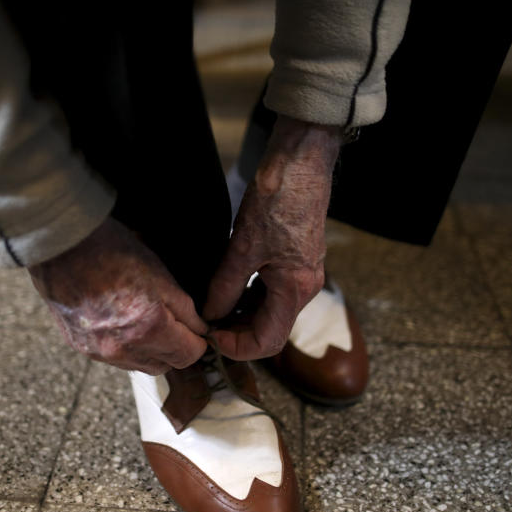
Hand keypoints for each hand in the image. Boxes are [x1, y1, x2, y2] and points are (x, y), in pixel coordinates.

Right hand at [29, 217, 207, 374]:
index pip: (189, 355)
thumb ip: (184, 309)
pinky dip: (125, 347)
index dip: (197, 340)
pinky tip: (122, 323)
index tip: (196, 329)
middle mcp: (124, 348)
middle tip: (174, 323)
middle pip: (165, 365)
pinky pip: (115, 359)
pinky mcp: (82, 348)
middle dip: (175, 348)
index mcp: (149, 329)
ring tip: (146, 321)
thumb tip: (199, 328)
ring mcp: (100, 352)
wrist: (62, 246)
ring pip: (140, 365)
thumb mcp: (160, 274)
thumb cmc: (111, 252)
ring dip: (150, 350)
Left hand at [204, 116, 340, 359]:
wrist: (301, 163)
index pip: (268, 342)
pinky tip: (229, 288)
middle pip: (271, 330)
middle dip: (238, 332)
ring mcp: (303, 275)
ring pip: (272, 312)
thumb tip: (210, 315)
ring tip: (213, 306)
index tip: (211, 336)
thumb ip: (225, 287)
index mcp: (294, 290)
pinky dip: (252, 297)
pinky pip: (275, 292)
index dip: (237, 347)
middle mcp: (305, 288)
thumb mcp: (241, 248)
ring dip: (243, 315)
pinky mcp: (298, 261)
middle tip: (206, 323)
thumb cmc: (276, 201)